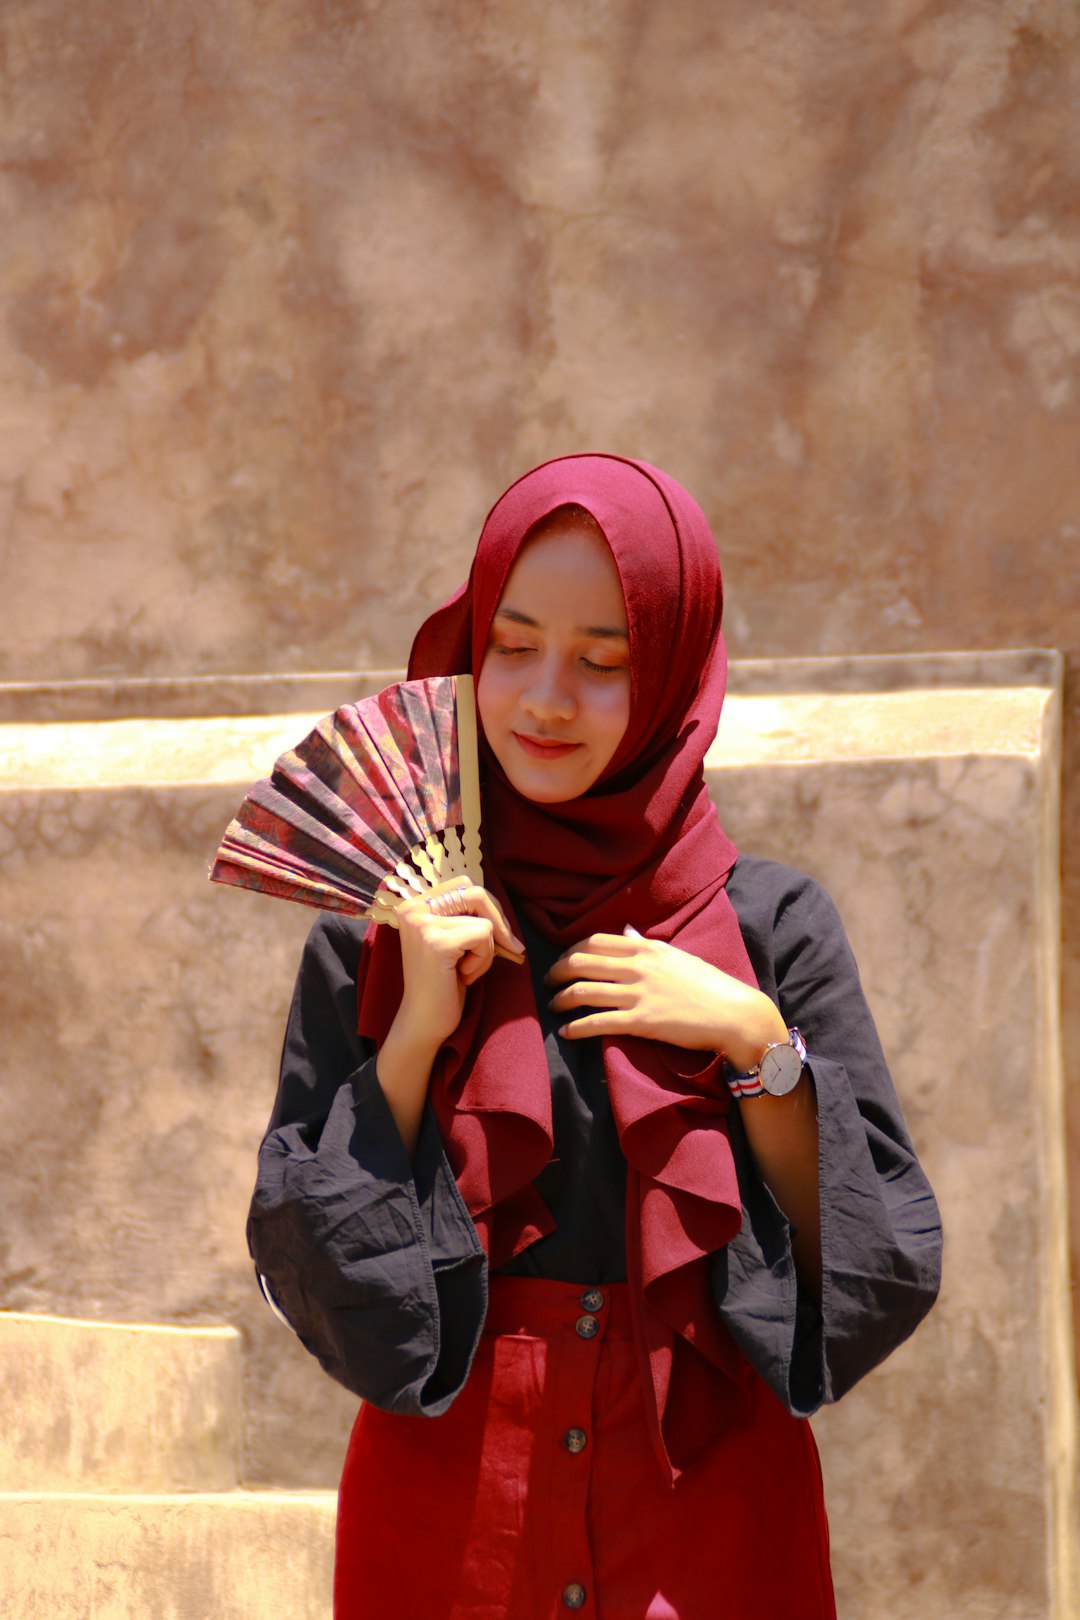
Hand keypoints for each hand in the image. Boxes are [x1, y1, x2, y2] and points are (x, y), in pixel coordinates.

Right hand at [394, 884, 524, 1052]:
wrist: (424, 1022)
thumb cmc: (443, 983)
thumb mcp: (452, 940)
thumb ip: (466, 916)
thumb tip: (503, 908)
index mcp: (414, 905)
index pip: (464, 885)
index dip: (488, 908)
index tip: (499, 935)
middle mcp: (413, 909)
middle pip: (475, 893)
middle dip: (497, 922)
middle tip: (507, 948)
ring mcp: (422, 924)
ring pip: (483, 919)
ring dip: (487, 949)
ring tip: (465, 970)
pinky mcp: (436, 942)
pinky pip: (484, 935)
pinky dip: (483, 959)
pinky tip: (463, 976)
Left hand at [546, 927, 787, 1069]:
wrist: (733, 1014)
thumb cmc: (707, 985)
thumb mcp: (676, 956)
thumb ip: (646, 945)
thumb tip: (627, 932)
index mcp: (646, 948)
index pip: (595, 942)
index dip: (570, 951)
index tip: (562, 961)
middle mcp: (638, 967)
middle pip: (581, 963)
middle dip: (558, 973)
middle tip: (549, 983)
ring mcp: (638, 994)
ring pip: (583, 992)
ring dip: (561, 999)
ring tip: (554, 1006)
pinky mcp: (641, 1021)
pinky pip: (598, 1022)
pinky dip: (576, 1027)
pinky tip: (566, 1032)